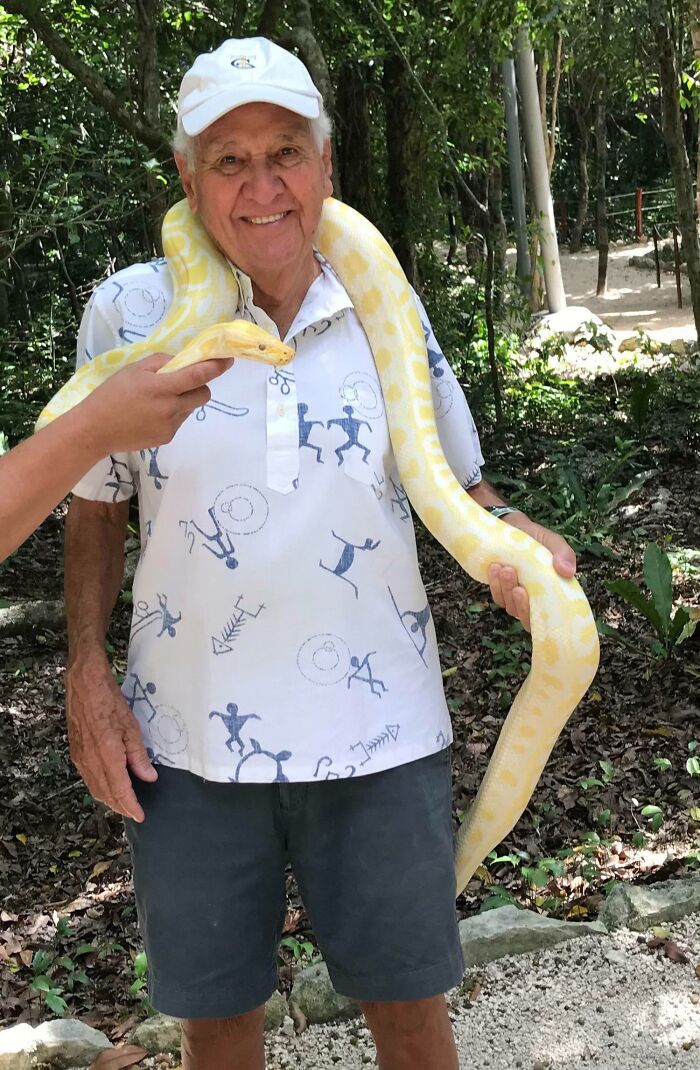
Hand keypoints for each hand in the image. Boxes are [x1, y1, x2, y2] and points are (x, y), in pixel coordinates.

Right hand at [65, 649, 156, 821]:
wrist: (84, 685)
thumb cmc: (110, 702)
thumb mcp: (131, 728)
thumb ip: (139, 756)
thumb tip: (149, 777)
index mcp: (107, 756)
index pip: (120, 790)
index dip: (130, 805)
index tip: (140, 815)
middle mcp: (90, 761)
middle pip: (105, 794)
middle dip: (119, 806)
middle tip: (133, 812)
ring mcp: (80, 758)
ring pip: (94, 788)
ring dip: (108, 799)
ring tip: (122, 803)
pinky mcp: (75, 752)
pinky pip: (87, 777)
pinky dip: (99, 787)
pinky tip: (108, 785)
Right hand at [79, 352, 233, 453]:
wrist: (95, 430)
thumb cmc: (111, 395)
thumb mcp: (133, 369)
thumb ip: (161, 363)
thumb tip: (182, 362)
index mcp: (161, 388)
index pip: (197, 376)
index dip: (216, 367)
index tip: (228, 359)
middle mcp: (170, 408)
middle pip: (203, 395)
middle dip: (199, 386)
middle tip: (181, 382)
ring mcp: (170, 426)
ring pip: (190, 408)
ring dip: (183, 400)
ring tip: (157, 400)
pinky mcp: (166, 438)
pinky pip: (179, 421)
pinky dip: (172, 414)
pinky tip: (150, 414)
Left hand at [487, 522, 576, 632]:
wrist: (512, 528)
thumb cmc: (536, 538)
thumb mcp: (552, 541)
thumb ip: (564, 553)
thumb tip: (568, 572)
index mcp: (554, 593)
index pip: (551, 619)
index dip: (542, 619)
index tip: (536, 600)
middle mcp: (536, 600)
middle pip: (527, 618)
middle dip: (521, 605)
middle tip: (518, 587)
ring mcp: (517, 598)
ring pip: (511, 607)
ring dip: (507, 591)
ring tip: (505, 569)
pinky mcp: (502, 592)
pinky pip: (498, 598)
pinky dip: (495, 586)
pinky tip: (494, 570)